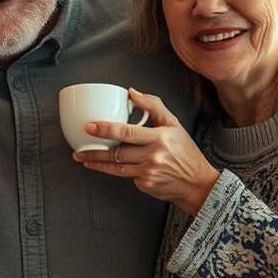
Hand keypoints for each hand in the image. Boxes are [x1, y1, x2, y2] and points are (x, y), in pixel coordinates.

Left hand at [72, 89, 219, 216]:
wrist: (197, 184)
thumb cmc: (185, 153)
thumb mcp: (174, 124)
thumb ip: (153, 105)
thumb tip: (132, 93)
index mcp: (160, 137)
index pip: (127, 132)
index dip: (106, 129)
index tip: (91, 126)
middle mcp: (153, 155)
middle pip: (117, 152)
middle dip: (94, 150)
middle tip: (79, 148)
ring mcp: (148, 172)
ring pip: (116, 167)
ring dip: (97, 163)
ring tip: (83, 158)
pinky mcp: (145, 185)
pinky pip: (127, 176)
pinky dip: (121, 170)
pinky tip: (115, 166)